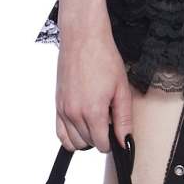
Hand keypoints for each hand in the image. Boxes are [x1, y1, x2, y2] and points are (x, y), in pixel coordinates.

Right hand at [55, 24, 134, 152]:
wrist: (83, 39)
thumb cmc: (103, 58)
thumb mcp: (122, 90)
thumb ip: (124, 119)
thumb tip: (125, 141)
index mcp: (92, 111)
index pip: (101, 144)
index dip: (113, 142)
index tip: (117, 133)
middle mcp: (74, 113)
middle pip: (88, 144)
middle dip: (101, 137)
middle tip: (109, 121)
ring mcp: (63, 109)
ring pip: (73, 142)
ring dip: (86, 138)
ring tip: (97, 122)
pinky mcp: (57, 104)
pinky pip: (60, 133)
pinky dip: (70, 136)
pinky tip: (81, 127)